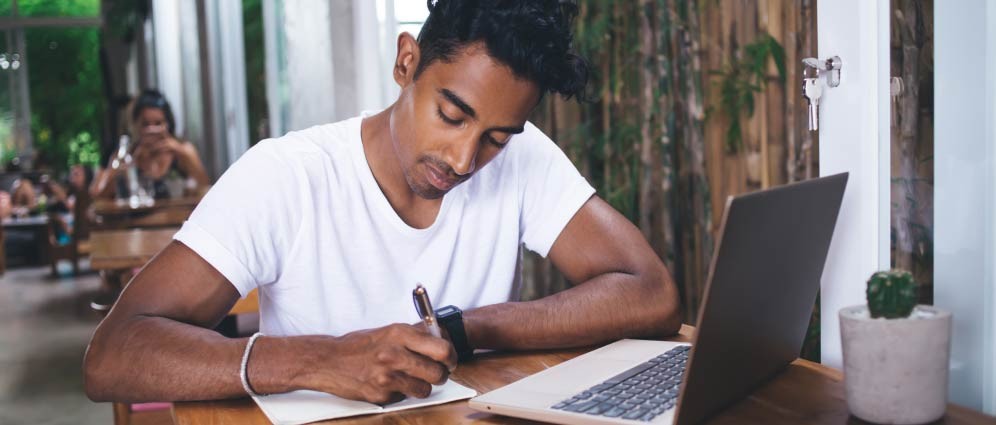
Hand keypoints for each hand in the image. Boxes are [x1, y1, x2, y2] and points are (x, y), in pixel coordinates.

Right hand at [298, 324, 456, 403]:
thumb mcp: (388, 332)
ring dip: (421, 387)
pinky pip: (404, 397)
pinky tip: (388, 384)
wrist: (329, 360)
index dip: (450, 358)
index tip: (449, 361)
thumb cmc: (359, 345)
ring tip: (409, 379)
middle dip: (440, 376)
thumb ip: (415, 337)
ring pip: (425, 389)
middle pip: (438, 373)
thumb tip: (442, 344)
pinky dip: (401, 393)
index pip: (442, 349)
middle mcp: (395, 354)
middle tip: (435, 374)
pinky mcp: (381, 394)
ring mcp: (387, 376)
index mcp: (400, 334)